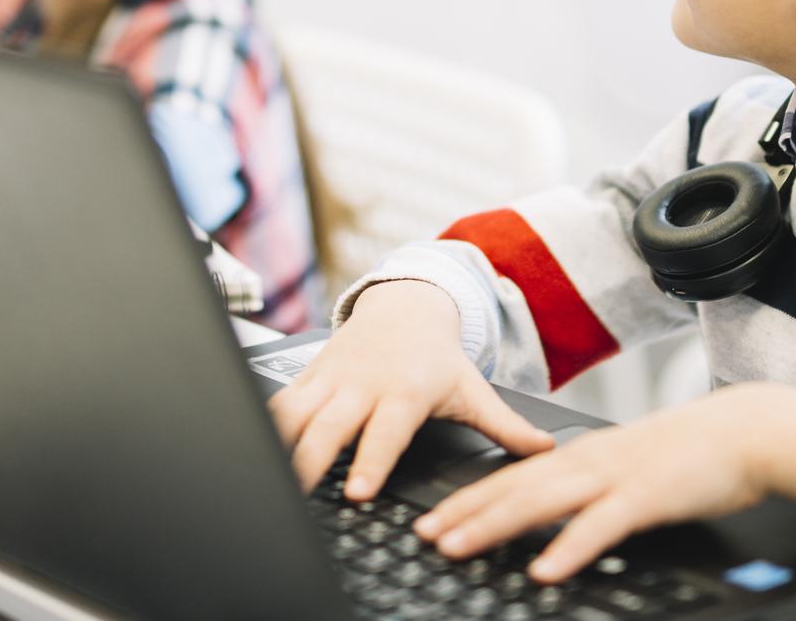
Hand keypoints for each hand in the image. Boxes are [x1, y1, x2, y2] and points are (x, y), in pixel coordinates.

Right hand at [269, 280, 554, 499]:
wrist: (404, 304)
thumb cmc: (436, 357)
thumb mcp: (473, 389)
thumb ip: (506, 427)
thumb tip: (546, 452)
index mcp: (403, 392)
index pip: (385, 432)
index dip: (370, 461)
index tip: (358, 490)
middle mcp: (363, 385)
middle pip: (332, 425)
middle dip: (313, 459)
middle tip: (298, 491)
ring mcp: (332, 379)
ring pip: (298, 412)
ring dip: (280, 444)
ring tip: (266, 478)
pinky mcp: (309, 376)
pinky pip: (280, 400)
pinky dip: (264, 422)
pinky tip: (249, 447)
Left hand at [414, 382, 795, 581]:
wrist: (744, 431)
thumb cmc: (691, 455)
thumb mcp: (629, 468)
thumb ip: (595, 488)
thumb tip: (562, 518)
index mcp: (582, 456)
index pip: (513, 478)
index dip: (469, 499)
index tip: (434, 518)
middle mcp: (588, 462)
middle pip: (513, 489)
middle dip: (465, 513)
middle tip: (425, 535)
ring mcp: (614, 477)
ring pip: (541, 503)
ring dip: (494, 526)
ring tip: (458, 547)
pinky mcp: (645, 497)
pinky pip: (598, 527)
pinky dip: (567, 549)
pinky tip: (542, 569)